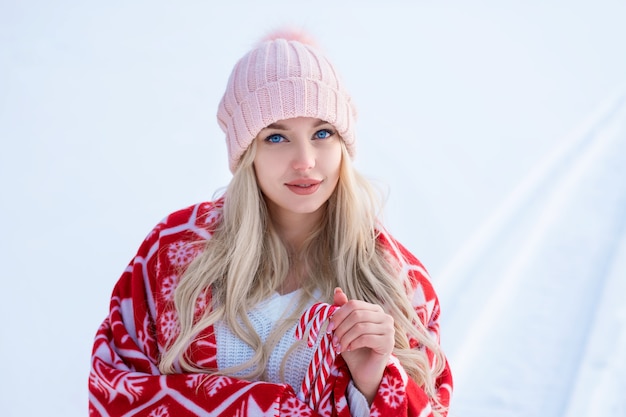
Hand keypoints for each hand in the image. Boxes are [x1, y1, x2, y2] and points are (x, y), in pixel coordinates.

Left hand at [328, 288, 394, 403]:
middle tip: (333, 340)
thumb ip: (342, 310)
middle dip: (341, 328)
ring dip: (345, 338)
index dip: (339, 315)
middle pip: (357, 314)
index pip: (353, 304)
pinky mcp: (389, 342)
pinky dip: (353, 344)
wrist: (364, 370)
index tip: (329, 328)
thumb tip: (337, 290)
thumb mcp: (344, 328)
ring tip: (339, 346)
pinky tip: (349, 349)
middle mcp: (384, 317)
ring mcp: (389, 329)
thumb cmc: (354, 348)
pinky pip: (366, 338)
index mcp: (374, 309)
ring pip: (360, 327)